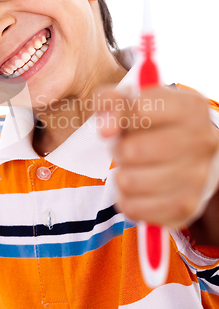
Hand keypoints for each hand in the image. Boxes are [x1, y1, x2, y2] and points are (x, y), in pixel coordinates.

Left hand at [97, 86, 218, 228]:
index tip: (125, 121)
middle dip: (119, 148)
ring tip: (133, 166)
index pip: (139, 110)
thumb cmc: (152, 122)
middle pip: (132, 150)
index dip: (120, 117)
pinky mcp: (186, 208)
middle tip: (128, 147)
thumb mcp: (130, 100)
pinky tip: (137, 187)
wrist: (187, 153)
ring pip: (129, 182)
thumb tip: (106, 130)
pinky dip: (126, 199)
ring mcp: (198, 177)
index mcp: (191, 108)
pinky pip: (133, 208)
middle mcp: (202, 141)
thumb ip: (111, 100)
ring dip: (121, 174)